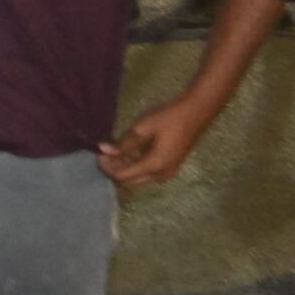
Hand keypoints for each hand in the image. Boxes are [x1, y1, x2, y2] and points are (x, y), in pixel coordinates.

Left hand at [99, 95, 214, 187]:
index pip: (122, 176)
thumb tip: (103, 149)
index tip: (98, 153)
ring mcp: (167, 173)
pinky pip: (147, 172)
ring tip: (114, 150)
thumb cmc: (169, 118)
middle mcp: (161, 175)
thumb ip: (123, 143)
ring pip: (138, 178)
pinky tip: (128, 151)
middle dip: (115, 169)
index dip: (107, 167)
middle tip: (105, 153)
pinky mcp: (170, 167)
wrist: (196, 112)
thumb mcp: (143, 128)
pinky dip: (135, 165)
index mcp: (154, 166)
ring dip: (124, 167)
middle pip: (130, 181)